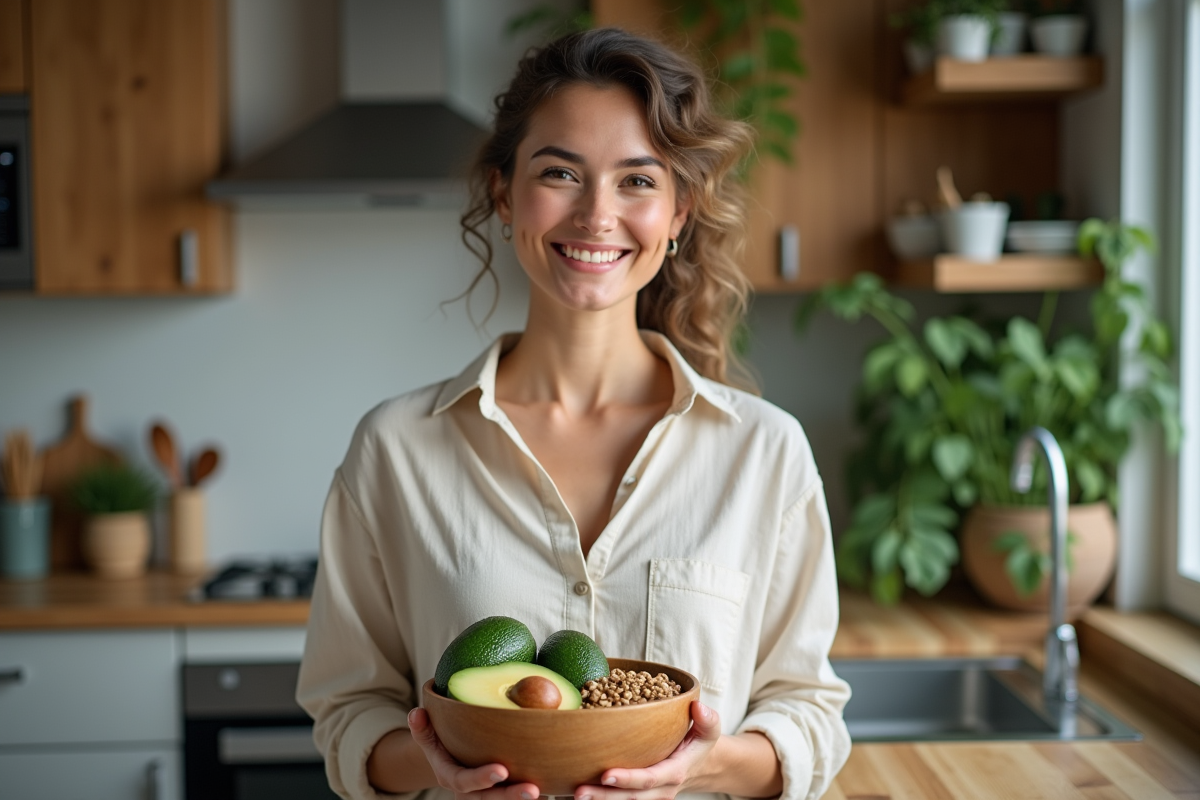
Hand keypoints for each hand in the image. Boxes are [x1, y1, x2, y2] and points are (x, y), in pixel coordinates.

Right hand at [408, 707, 541, 799]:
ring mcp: (488, 797)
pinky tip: (556, 788)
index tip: (501, 770)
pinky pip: (519, 799)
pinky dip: (539, 795)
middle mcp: (472, 794)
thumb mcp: (429, 738)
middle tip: (533, 790)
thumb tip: (416, 713)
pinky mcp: (505, 794)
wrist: (453, 760)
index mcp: (452, 778)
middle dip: (511, 797)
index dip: (481, 778)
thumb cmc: (444, 745)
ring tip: (547, 792)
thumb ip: (423, 729)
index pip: (464, 782)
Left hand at [574, 701, 721, 799]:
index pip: (650, 780)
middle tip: (578, 791)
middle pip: (629, 799)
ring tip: (569, 795)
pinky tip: (567, 795)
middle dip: (603, 797)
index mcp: (674, 774)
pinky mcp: (635, 797)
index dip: (629, 779)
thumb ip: (708, 720)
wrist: (699, 767)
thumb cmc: (698, 744)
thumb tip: (699, 706)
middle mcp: (658, 791)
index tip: (607, 774)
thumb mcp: (709, 731)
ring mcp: (646, 797)